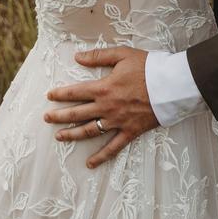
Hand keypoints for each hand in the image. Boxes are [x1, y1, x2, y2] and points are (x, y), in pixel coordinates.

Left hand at [43, 47, 158, 167]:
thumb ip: (99, 56)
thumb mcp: (123, 54)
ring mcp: (118, 121)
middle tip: (47, 118)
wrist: (170, 84)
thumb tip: (78, 57)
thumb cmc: (148, 66)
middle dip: (60, 116)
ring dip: (73, 134)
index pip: (76, 92)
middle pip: (78, 113)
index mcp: (104, 88)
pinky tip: (90, 163)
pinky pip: (113, 147)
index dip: (60, 94)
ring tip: (59, 137)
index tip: (49, 96)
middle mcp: (107, 107)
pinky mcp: (130, 131)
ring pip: (90, 131)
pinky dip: (101, 157)